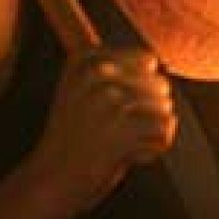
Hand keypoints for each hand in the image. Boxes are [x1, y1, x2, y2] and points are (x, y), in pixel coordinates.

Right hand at [22, 48, 175, 217]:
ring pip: (165, 108)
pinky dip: (152, 149)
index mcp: (86, 58)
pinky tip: (125, 156)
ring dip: (148, 134)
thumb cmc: (72, 137)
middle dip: (146, 113)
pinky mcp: (123, 128)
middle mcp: (97, 72)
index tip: (109, 109)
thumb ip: (92, 57)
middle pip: (160, 84)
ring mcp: (109, 100)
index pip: (147, 60)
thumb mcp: (75, 86)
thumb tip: (119, 38)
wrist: (52, 180)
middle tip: (112, 131)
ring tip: (116, 144)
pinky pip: (165, 131)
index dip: (138, 89)